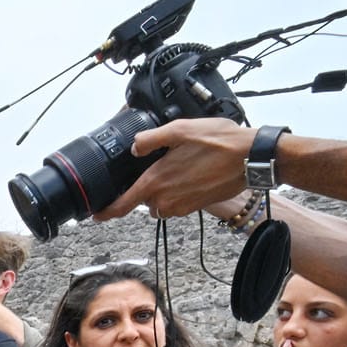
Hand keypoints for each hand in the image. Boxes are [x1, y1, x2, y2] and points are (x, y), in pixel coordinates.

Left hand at [94, 118, 252, 221]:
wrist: (252, 158)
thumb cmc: (219, 143)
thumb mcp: (180, 130)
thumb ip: (150, 140)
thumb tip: (134, 148)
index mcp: (155, 183)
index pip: (121, 206)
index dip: (105, 212)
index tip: (94, 216)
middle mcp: (165, 200)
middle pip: (142, 200)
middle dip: (146, 186)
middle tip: (164, 165)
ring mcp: (180, 207)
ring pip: (159, 201)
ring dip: (164, 188)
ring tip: (182, 166)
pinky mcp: (194, 208)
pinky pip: (176, 202)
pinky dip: (178, 190)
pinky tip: (192, 172)